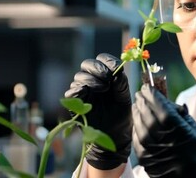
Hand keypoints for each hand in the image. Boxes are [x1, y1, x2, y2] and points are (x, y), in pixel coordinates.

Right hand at [64, 53, 132, 169]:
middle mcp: (93, 81)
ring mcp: (84, 91)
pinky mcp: (75, 103)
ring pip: (80, 76)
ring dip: (91, 80)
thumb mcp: (125, 98)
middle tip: (108, 78)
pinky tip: (87, 92)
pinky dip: (78, 90)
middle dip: (98, 68)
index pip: (103, 59)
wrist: (114, 135)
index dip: (108, 61)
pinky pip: (71, 92)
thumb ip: (121, 84)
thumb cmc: (121, 115)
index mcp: (107, 76)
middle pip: (87, 64)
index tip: (115, 69)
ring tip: (103, 90)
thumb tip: (118, 71)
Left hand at [133, 84, 195, 177]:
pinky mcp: (148, 163)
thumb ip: (179, 115)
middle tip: (140, 93)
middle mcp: (165, 143)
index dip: (152, 96)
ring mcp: (155, 154)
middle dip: (143, 102)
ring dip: (137, 114)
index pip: (161, 108)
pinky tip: (137, 122)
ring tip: (137, 105)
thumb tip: (164, 100)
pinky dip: (136, 130)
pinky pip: (137, 142)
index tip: (148, 87)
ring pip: (139, 129)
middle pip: (148, 117)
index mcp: (181, 132)